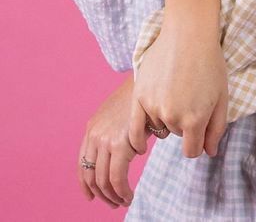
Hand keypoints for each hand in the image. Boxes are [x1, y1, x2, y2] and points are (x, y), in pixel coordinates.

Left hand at [78, 75, 144, 207]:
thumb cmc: (138, 97)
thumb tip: (119, 153)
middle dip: (102, 194)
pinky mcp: (121, 145)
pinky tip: (128, 195)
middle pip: (92, 176)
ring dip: (113, 196)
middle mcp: (95, 136)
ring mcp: (106, 141)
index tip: (91, 196)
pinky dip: (122, 191)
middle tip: (113, 203)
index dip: (85, 184)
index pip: (82, 164)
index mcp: (92, 129)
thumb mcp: (118, 113)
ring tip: (123, 200)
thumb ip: (113, 131)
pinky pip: (118, 178)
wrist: (146, 80)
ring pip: (104, 180)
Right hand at [129, 22, 228, 158]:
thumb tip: (209, 153)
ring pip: (159, 127)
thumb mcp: (222, 97)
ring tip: (174, 92)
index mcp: (195, 119)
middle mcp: (172, 117)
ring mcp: (153, 107)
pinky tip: (140, 145)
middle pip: (176, 135)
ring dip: (165, 118)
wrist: (188, 34)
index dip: (197, 143)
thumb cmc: (210, 63)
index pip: (192, 151)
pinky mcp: (139, 96)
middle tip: (190, 97)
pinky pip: (134, 129)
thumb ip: (216, 129)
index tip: (198, 133)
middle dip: (184, 124)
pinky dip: (138, 138)